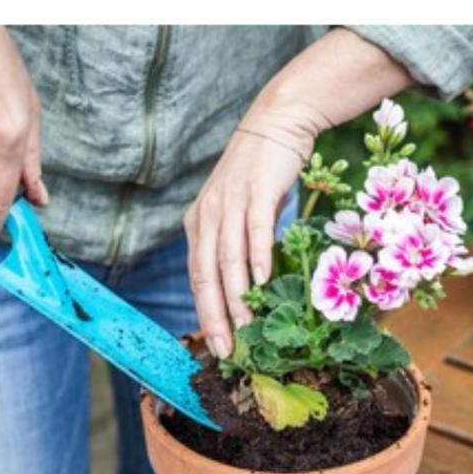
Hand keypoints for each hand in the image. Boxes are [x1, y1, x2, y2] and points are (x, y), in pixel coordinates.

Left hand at [184, 108, 314, 358]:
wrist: (275, 124)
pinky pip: (255, 231)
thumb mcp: (237, 211)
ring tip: (247, 326)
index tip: (217, 344)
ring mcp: (230, 204)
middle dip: (215, 316)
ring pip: (229, 259)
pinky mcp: (256, 193)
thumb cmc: (259, 174)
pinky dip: (258, 257)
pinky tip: (263, 280)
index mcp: (199, 224)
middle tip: (227, 349)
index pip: (197, 278)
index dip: (205, 314)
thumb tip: (246, 286)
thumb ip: (236, 244)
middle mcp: (208, 216)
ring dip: (237, 296)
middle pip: (207, 275)